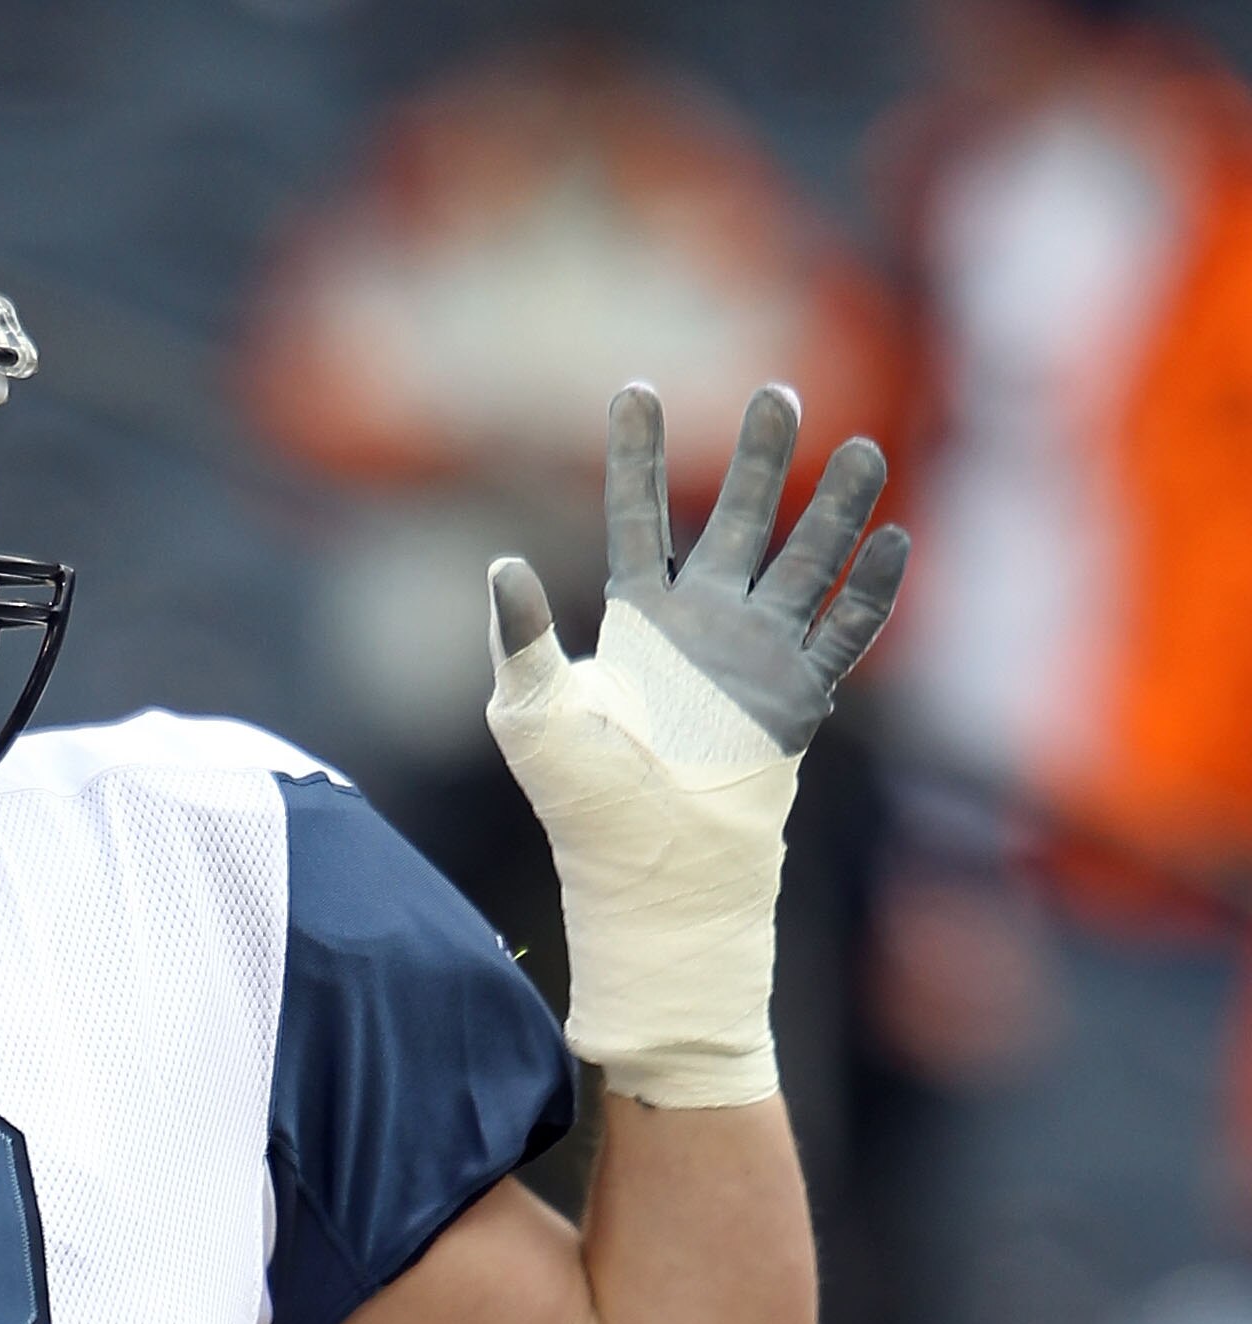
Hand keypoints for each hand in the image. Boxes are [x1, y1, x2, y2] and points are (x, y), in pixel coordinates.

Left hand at [491, 383, 907, 758]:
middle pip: (738, 521)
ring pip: (806, 562)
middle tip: (778, 392)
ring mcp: (757, 657)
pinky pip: (843, 632)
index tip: (636, 388)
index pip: (637, 517)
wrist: (649, 865)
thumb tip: (500, 566)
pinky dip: (870, 589)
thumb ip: (519, 639)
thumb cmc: (580, 799)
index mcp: (637, 619)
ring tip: (862, 447)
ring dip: (834, 508)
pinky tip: (893, 537)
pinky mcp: (799, 697)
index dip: (636, 456)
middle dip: (759, 458)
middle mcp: (703, 625)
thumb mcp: (530, 713)